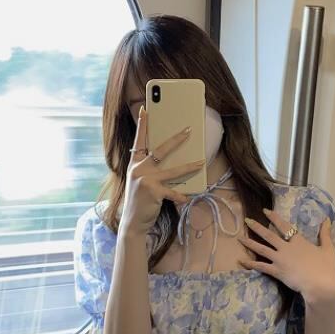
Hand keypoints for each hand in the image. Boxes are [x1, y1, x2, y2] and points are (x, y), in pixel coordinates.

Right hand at [119, 105, 204, 235]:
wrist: (132, 223)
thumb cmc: (140, 202)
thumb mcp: (141, 183)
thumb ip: (151, 171)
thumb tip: (171, 163)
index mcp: (135, 164)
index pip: (139, 141)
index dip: (142, 125)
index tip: (145, 110)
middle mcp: (139, 169)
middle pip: (160, 150)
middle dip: (176, 139)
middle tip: (189, 130)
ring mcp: (146, 180)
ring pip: (173, 170)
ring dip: (189, 165)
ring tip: (201, 161)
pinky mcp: (153, 192)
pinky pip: (173, 192)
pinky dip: (180, 196)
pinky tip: (186, 198)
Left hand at [237, 208, 334, 303]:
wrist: (320, 284)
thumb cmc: (325, 267)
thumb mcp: (328, 248)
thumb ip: (325, 233)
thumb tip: (327, 219)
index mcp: (298, 241)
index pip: (284, 226)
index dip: (274, 217)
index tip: (265, 211)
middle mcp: (286, 248)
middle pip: (268, 235)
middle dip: (257, 227)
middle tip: (247, 220)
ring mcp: (279, 259)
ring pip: (261, 249)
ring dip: (250, 243)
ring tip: (239, 238)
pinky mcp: (276, 272)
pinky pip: (261, 266)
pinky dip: (250, 263)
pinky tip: (241, 261)